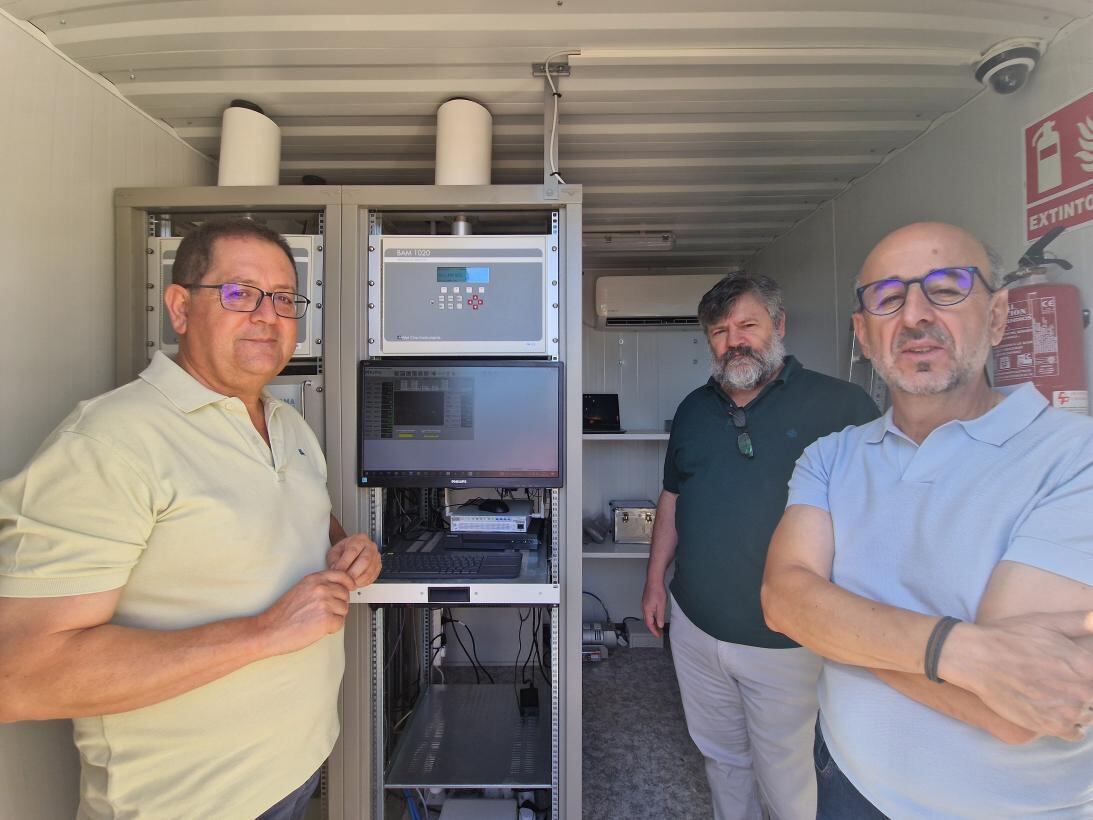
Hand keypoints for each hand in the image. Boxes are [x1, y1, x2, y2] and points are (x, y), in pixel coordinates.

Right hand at [257, 570, 353, 656]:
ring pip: (344, 610)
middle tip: (322, 612)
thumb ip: (318, 586)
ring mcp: (325, 604)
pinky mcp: (327, 620)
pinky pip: (340, 624)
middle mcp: (322, 589)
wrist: (269, 629)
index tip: (349, 588)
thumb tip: (337, 588)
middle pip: (345, 595)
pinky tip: (317, 628)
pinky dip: (331, 628)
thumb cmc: (281, 614)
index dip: (347, 583)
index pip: (342, 575)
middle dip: (338, 604)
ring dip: (334, 617)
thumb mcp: (300, 589)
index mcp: (315, 579)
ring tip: (317, 620)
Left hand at [326, 533, 381, 589]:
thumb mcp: (334, 552)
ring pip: (369, 571)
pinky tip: (355, 582)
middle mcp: (370, 546)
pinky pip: (372, 577)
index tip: (338, 571)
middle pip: (365, 561)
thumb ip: (334, 560)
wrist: (350, 552)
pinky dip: (362, 583)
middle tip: (344, 580)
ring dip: (357, 580)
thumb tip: (336, 570)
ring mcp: (376, 557)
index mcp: (359, 539)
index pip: (353, 550)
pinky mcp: (378, 567)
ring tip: (348, 583)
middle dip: (353, 573)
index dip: (345, 562)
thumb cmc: (343, 551)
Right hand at [642, 579, 667, 637]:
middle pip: (647, 621)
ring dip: (652, 623)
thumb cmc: (657, 591)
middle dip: (653, 628)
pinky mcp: (646, 601)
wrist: (654, 580)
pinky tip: (656, 616)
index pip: (649, 624)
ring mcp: (644, 604)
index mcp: (647, 610)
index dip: (654, 631)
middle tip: (658, 633)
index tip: (658, 635)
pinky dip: (651, 617)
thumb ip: (660, 616)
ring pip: (647, 617)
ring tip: (658, 626)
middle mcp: (644, 608)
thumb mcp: (661, 605)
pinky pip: (648, 612)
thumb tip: (659, 625)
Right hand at [946, 611, 1092, 740]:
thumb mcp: (1047, 622)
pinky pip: (1077, 733)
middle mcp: (1082, 691)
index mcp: (1086, 665)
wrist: (977, 659)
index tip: (1077, 670)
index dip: (1087, 671)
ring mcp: (1067, 711)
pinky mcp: (1051, 726)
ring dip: (1081, 706)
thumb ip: (1082, 621)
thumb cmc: (1011, 637)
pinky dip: (1073, 725)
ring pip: (1089, 715)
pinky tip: (1060, 711)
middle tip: (1063, 680)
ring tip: (1062, 694)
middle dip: (1085, 688)